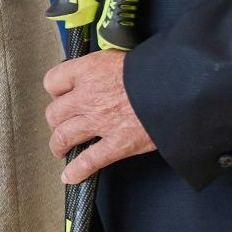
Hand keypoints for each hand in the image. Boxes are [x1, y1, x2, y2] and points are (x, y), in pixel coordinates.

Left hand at [44, 49, 156, 182]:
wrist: (177, 88)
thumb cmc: (155, 70)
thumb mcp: (120, 56)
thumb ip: (103, 67)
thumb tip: (100, 73)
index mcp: (88, 71)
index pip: (53, 81)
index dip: (56, 90)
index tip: (60, 95)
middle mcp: (88, 97)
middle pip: (54, 112)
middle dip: (56, 120)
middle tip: (61, 123)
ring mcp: (100, 122)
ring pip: (64, 136)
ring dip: (58, 145)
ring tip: (60, 148)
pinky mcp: (117, 144)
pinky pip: (89, 161)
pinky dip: (77, 171)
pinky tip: (70, 176)